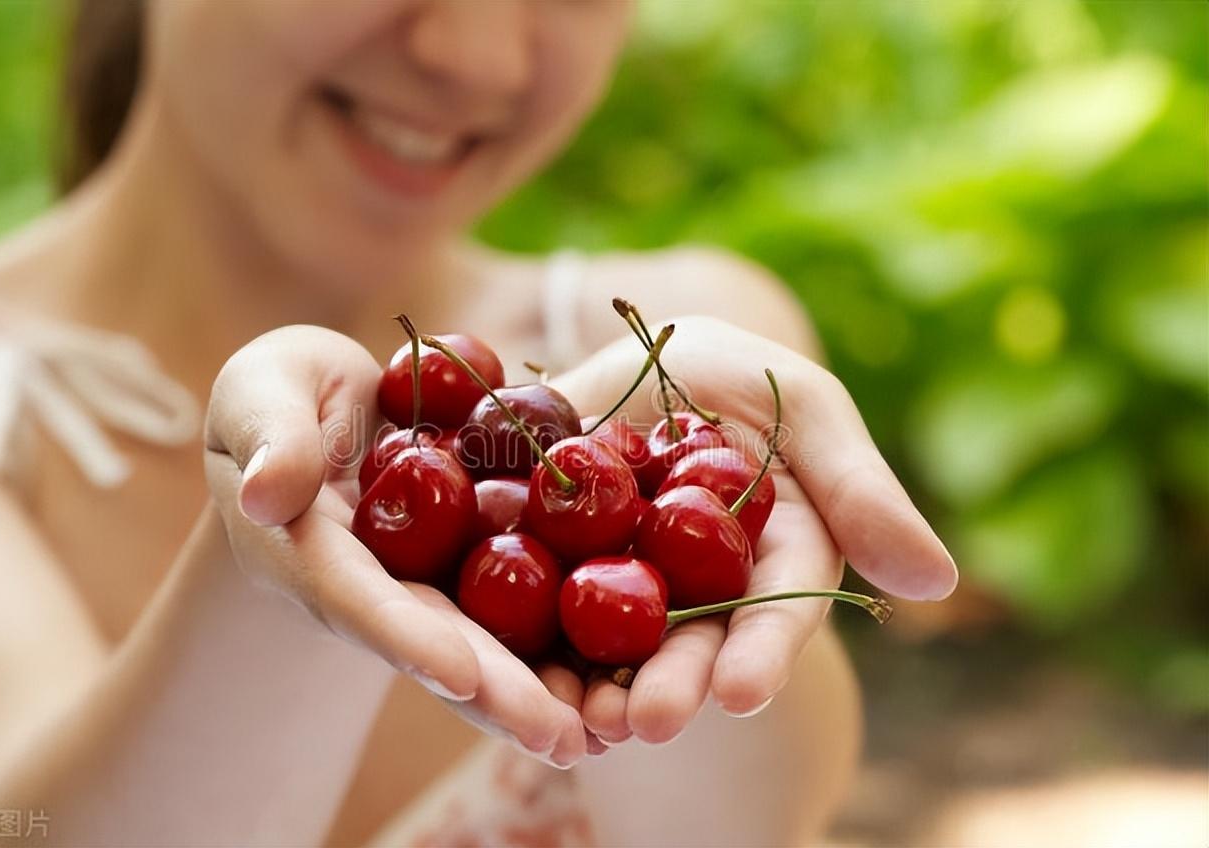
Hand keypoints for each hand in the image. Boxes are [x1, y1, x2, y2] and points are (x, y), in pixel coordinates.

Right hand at [203, 325, 585, 766]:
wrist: (331, 410)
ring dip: (541, 688)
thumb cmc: (281, 393)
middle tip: (558, 738)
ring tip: (601, 734)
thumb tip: (266, 496)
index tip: (458, 673)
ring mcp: (427, 581)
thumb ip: (269, 436)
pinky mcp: (472, 563)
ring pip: (487, 638)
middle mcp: (374, 586)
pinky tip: (622, 672)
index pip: (357, 597)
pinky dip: (566, 639)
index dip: (405, 636)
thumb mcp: (260, 393)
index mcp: (309, 550)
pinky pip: (522, 599)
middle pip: (438, 640)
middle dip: (497, 692)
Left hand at [551, 316, 956, 744]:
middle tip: (646, 722)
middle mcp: (706, 586)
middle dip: (675, 685)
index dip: (762, 653)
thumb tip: (938, 582)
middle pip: (694, 643)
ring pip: (620, 646)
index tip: (740, 694)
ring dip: (602, 689)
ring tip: (580, 720)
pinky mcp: (560, 569)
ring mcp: (631, 583)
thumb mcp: (802, 405)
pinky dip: (538, 651)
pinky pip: (546, 613)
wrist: (631, 356)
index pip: (777, 608)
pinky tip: (522, 681)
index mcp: (774, 553)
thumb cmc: (734, 375)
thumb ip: (860, 488)